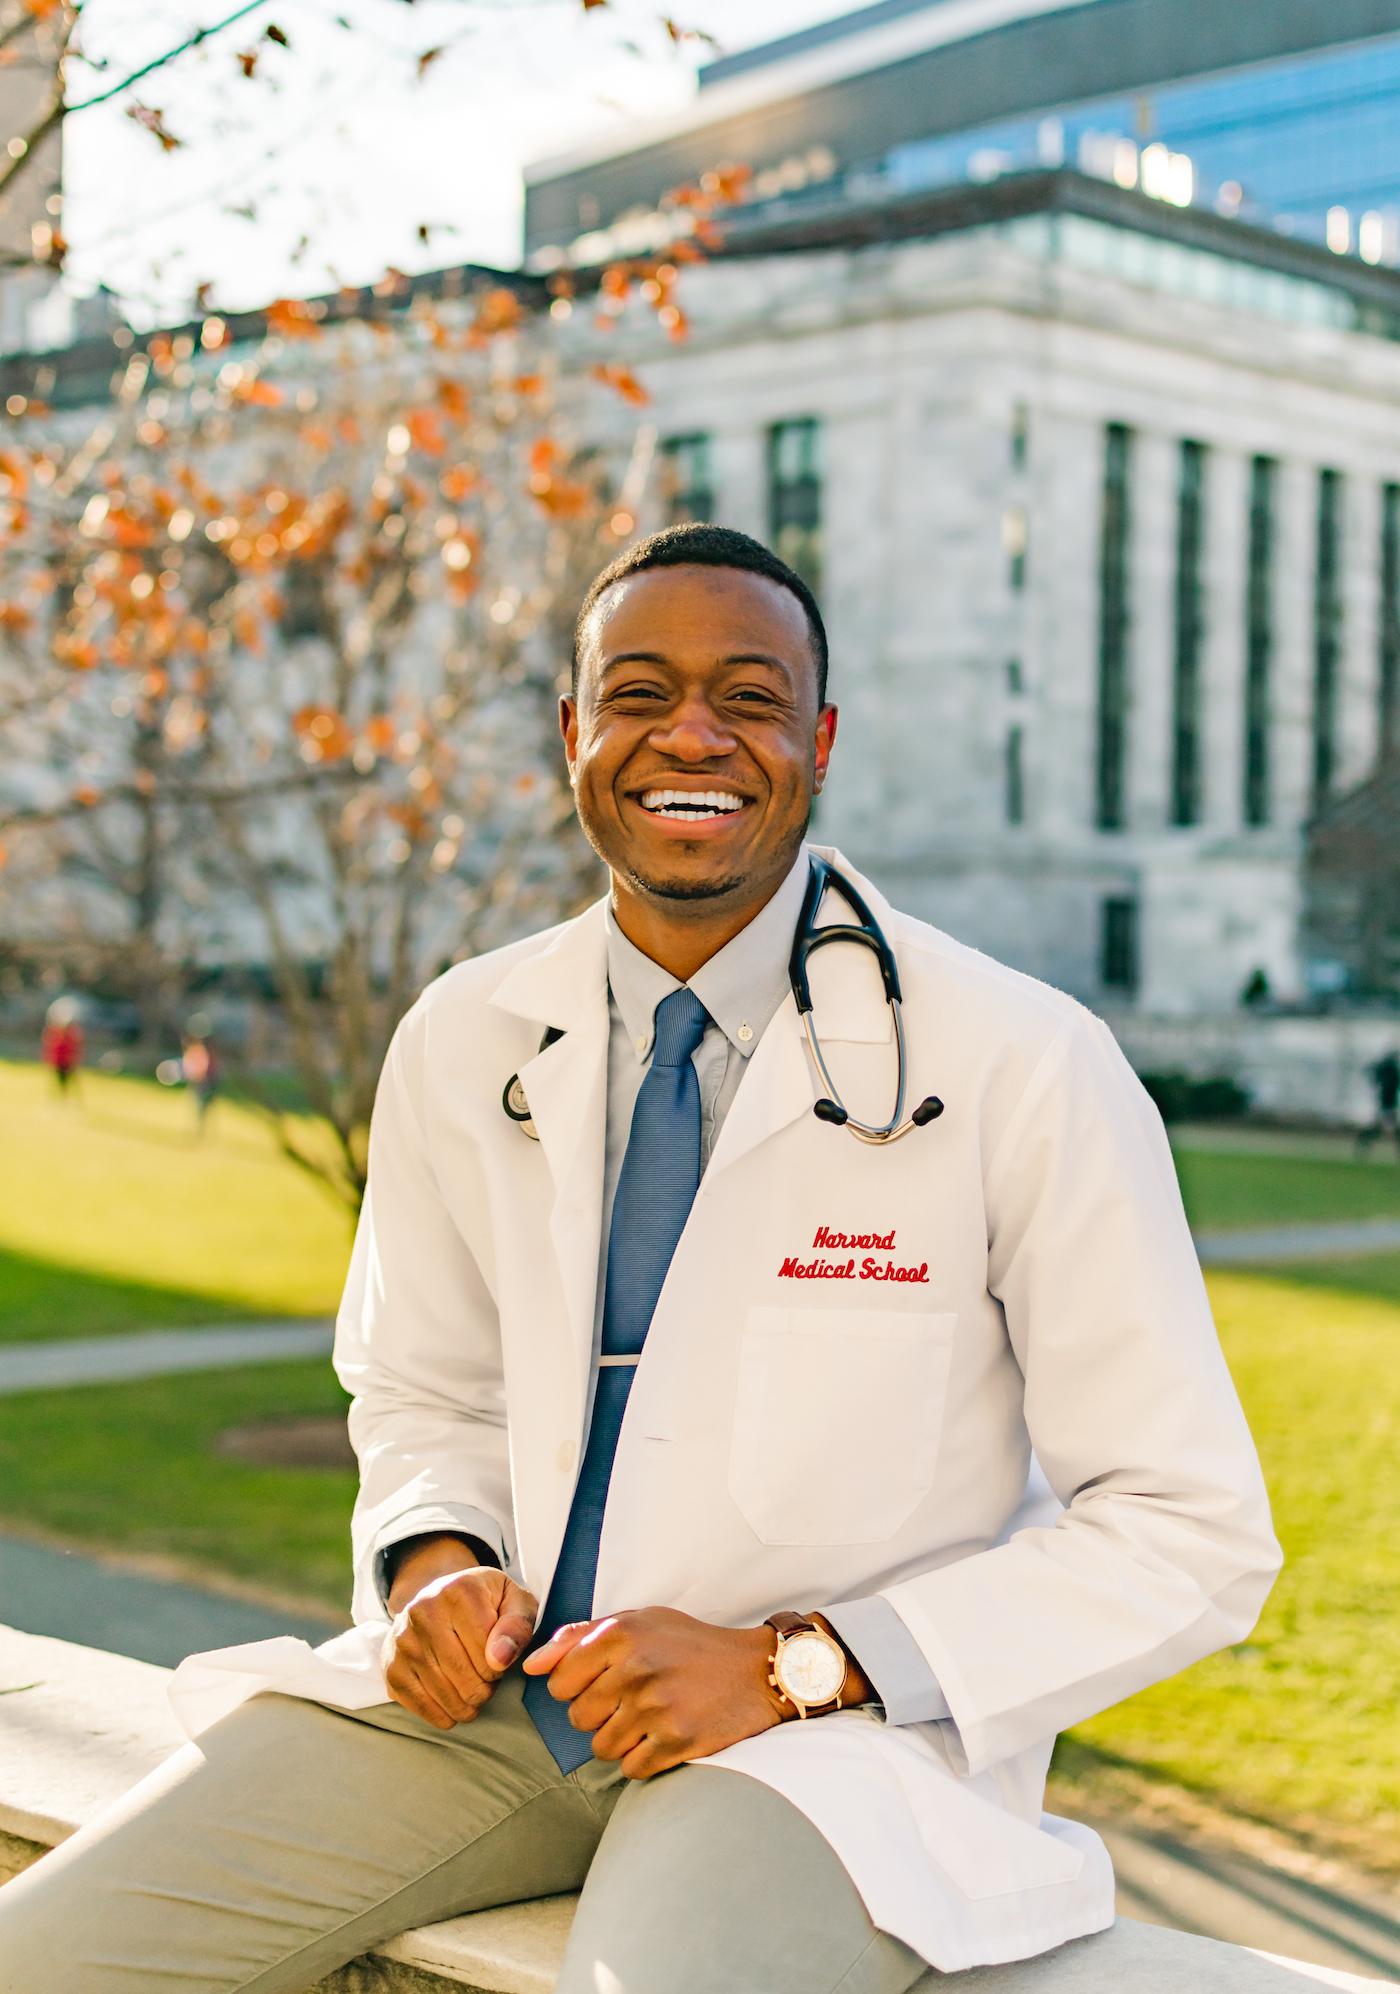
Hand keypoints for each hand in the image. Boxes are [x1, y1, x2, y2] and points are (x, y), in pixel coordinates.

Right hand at [382, 1560, 539, 1730]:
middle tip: (486, 1678)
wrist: (440, 1599)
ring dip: (467, 1704)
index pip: (489, 1653)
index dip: (501, 1666)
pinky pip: (421, 1706)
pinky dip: (443, 1715)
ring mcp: (403, 1640)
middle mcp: (424, 1611)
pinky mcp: (391, 1666)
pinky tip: (453, 1704)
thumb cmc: (486, 1604)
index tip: (497, 1658)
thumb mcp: (514, 1601)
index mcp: (459, 1591)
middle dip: (485, 1688)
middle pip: (467, 1679)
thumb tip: (500, 1659)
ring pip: (446, 1696)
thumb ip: (517, 1625)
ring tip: (472, 1689)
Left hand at [519, 1606, 785, 1779]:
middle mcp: (635, 1668)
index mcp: (621, 1634)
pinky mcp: (676, 1741)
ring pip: (601, 1747)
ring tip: (649, 1718)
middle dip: (599, 1714)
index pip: (559, 1682)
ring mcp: (655, 1707)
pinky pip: (631, 1769)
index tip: (601, 1683)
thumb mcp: (639, 1622)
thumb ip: (580, 1637)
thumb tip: (530, 1665)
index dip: (574, 1688)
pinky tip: (663, 1737)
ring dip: (621, 1739)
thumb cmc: (690, 1645)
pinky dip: (643, 1759)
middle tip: (631, 1700)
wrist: (755, 1672)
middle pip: (578, 1717)